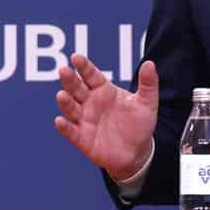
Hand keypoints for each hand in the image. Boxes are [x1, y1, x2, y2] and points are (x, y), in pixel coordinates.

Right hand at [54, 54, 157, 181]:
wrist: (137, 152)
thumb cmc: (139, 124)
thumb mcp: (147, 103)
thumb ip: (148, 83)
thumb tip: (149, 63)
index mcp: (103, 90)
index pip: (90, 75)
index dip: (83, 66)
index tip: (76, 57)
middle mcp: (89, 102)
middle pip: (76, 88)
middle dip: (69, 80)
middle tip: (63, 70)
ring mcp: (84, 120)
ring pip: (71, 108)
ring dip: (65, 102)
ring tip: (61, 95)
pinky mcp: (82, 139)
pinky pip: (71, 132)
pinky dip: (64, 127)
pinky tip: (59, 121)